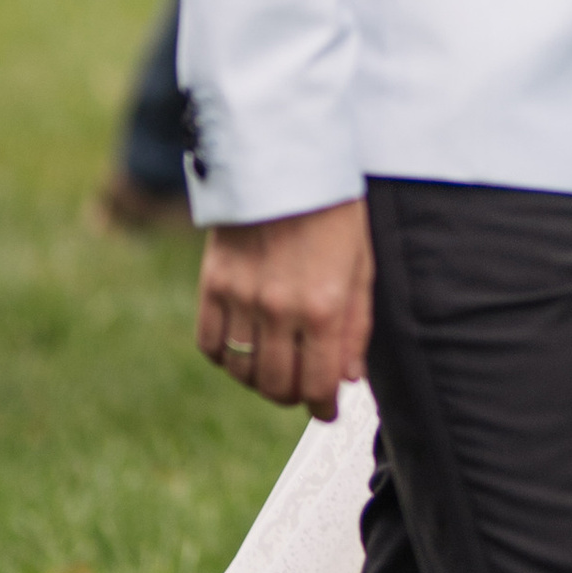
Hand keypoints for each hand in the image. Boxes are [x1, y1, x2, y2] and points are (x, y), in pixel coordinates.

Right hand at [194, 199, 373, 421]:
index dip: (323, 407)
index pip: (319, 384)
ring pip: (242, 371)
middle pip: (277, 385)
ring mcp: (241, 298)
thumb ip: (356, 326)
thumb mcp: (361, 265)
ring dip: (259, 381)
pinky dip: (226, 357)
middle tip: (303, 391)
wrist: (284, 161)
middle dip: (294, 396)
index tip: (326, 412)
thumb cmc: (333, 210)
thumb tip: (348, 378)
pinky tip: (243, 350)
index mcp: (324, 307)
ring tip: (275, 370)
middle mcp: (280, 309)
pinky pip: (210, 344)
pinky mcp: (213, 284)